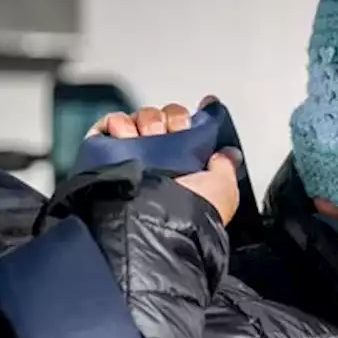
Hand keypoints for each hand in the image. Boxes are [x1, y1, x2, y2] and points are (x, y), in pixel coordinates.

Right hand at [86, 99, 240, 225]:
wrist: (158, 220)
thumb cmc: (193, 208)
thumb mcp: (223, 187)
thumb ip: (227, 164)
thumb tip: (231, 153)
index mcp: (185, 165)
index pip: (186, 129)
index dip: (190, 119)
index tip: (194, 118)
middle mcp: (158, 158)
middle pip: (164, 117)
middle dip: (173, 118)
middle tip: (174, 133)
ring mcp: (131, 153)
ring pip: (141, 116)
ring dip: (149, 121)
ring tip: (151, 139)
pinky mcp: (106, 152)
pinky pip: (113, 122)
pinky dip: (120, 122)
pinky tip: (128, 136)